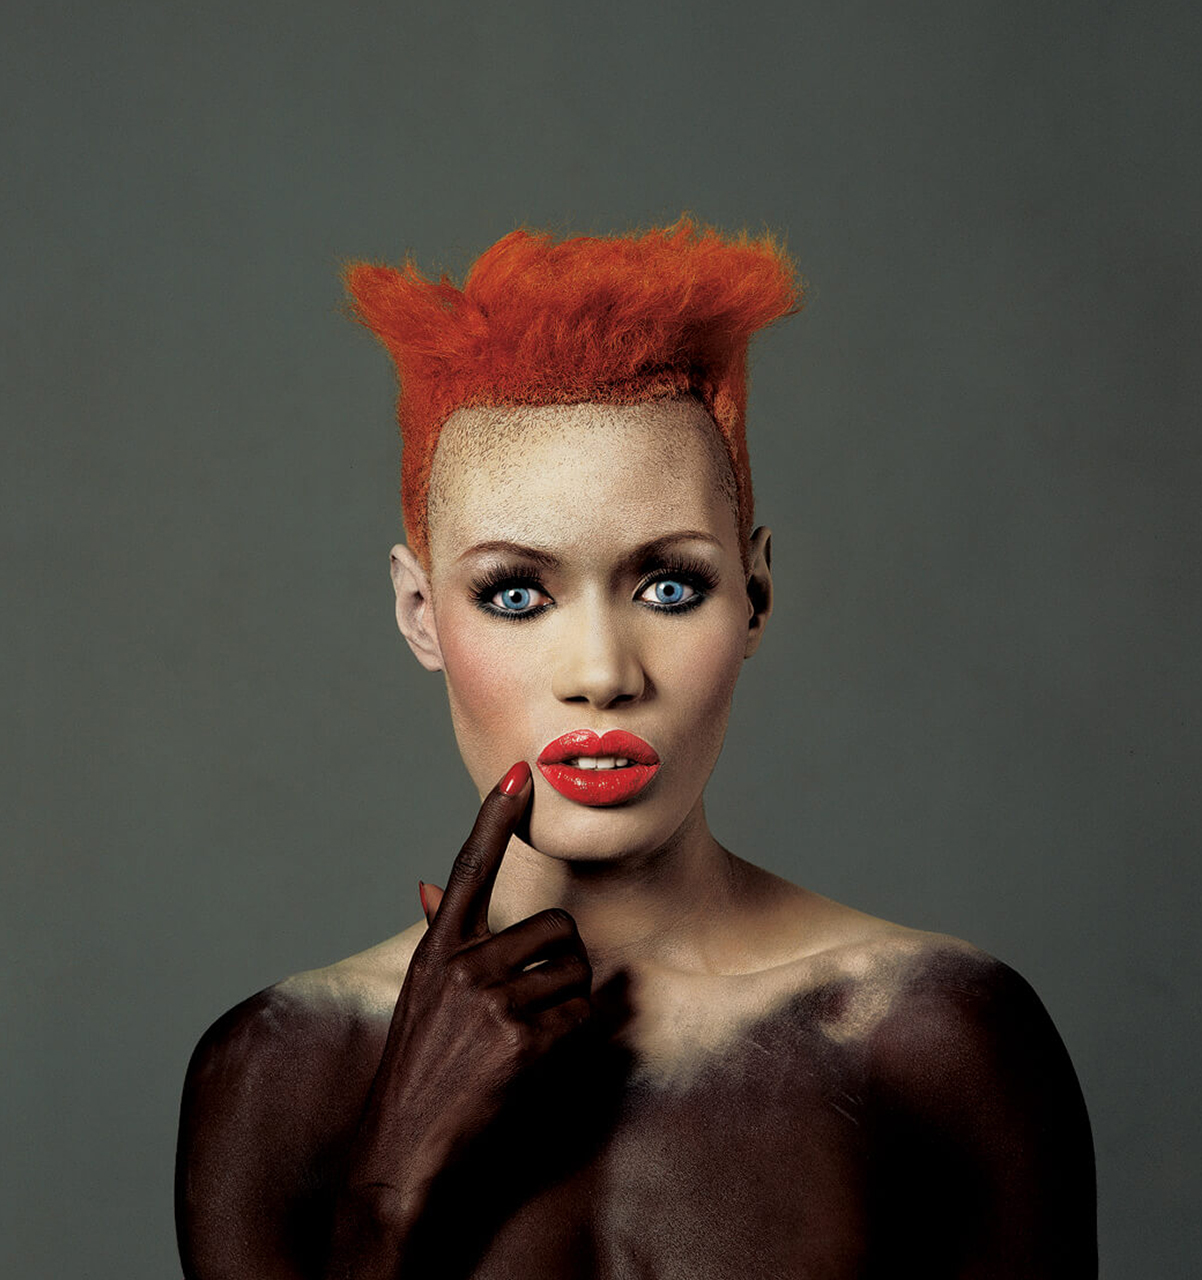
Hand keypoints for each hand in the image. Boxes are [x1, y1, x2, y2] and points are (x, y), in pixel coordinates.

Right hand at [343, 761, 594, 1209]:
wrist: (399, 1150)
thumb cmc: (416, 1067)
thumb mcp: (419, 995)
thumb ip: (438, 937)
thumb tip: (428, 883)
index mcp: (438, 948)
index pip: (473, 867)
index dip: (496, 816)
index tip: (519, 772)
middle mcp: (462, 965)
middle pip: (557, 929)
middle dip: (564, 963)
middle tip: (540, 1000)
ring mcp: (490, 1002)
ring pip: (575, 972)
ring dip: (572, 1001)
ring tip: (534, 1034)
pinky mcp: (520, 1042)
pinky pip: (582, 1016)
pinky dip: (576, 1037)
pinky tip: (540, 1061)